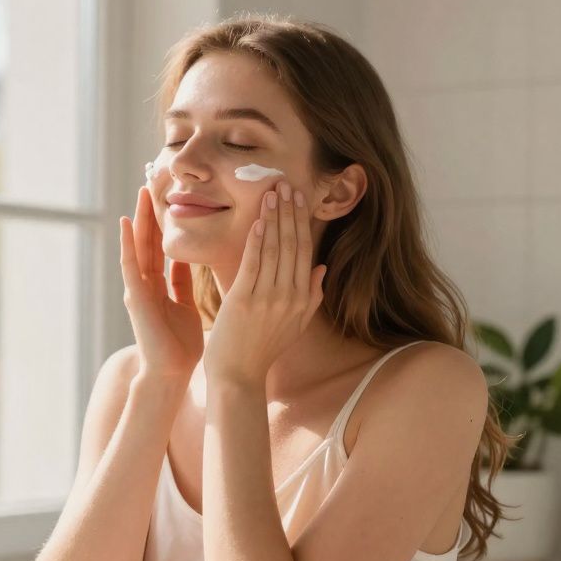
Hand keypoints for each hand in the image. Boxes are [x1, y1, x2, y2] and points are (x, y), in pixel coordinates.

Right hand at [118, 185, 204, 377]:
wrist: (171, 373)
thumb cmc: (180, 346)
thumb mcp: (186, 305)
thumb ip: (183, 282)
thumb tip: (190, 259)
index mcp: (159, 286)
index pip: (161, 247)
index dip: (165, 223)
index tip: (170, 197)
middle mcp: (145, 283)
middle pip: (148, 240)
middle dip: (152, 213)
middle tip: (154, 181)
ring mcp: (137, 288)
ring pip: (138, 246)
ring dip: (140, 219)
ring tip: (142, 191)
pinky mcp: (134, 296)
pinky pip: (130, 263)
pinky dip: (128, 242)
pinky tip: (128, 221)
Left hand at [203, 181, 325, 384]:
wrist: (238, 375)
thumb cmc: (263, 349)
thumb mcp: (296, 325)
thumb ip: (312, 296)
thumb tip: (322, 267)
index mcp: (303, 299)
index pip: (305, 252)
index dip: (302, 222)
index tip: (299, 198)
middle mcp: (290, 297)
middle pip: (292, 245)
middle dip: (289, 212)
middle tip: (286, 184)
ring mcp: (267, 299)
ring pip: (274, 250)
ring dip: (273, 219)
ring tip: (272, 193)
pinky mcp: (243, 301)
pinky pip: (252, 264)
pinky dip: (256, 241)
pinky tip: (257, 221)